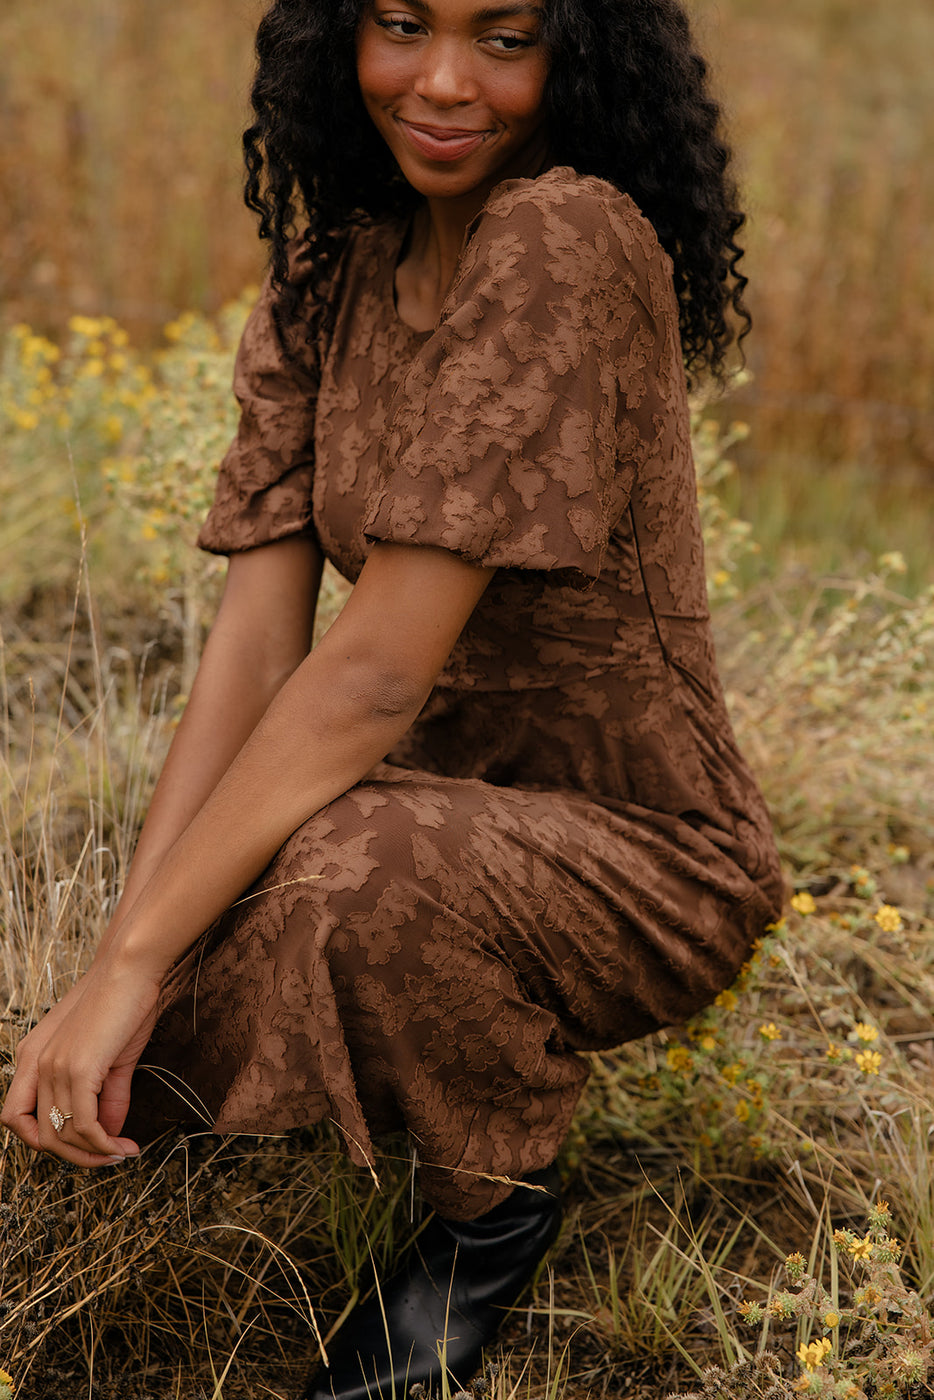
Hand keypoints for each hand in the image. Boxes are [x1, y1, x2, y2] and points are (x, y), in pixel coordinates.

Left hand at [1, 960, 161, 1166]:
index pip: (16, 1117)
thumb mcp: (110, 1057)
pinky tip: (124, 1143)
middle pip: (38, 1136)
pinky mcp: (78, 1069)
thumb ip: (106, 1097)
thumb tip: (110, 1133)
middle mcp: (34, 1065)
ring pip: (61, 1135)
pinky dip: (104, 1142)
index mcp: (32, 1058)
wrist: (131, 969)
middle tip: (108, 1157)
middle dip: (74, 1156)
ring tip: (122, 1151)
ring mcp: (53, 1067)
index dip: (44, 1139)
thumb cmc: (123, 1003)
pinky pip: (84, 1124)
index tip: (81, 1143)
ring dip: (93, 1154)